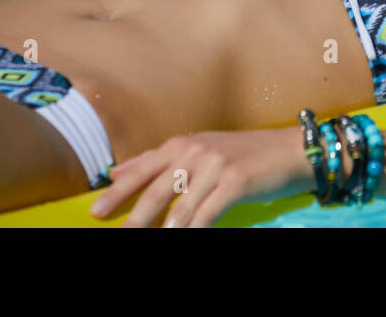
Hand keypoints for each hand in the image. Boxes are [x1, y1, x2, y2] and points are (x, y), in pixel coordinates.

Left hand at [89, 127, 311, 227]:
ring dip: (163, 230)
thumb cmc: (243, 153)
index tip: (95, 211)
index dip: (117, 192)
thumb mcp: (200, 149)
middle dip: (133, 216)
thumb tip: (117, 172)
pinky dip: (194, 230)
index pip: (142, 169)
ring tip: (149, 241)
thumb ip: (159, 160)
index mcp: (182, 144)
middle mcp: (195, 151)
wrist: (290, 150)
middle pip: (156, 190)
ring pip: (180, 207)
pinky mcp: (235, 182)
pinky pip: (207, 213)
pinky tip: (184, 237)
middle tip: (118, 234)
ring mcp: (215, 166)